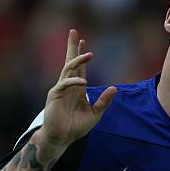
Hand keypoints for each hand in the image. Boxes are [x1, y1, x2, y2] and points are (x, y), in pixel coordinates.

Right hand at [37, 29, 116, 148]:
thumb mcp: (95, 114)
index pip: (79, 68)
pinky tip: (83, 82)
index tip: (83, 42)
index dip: (81, 55)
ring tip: (88, 53)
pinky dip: (73, 81)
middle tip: (74, 32)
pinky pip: (64, 84)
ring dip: (78, 60)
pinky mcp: (55, 96)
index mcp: (77, 89)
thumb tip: (114, 88)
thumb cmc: (76, 127)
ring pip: (68, 69)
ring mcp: (60, 90)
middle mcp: (68, 86)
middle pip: (70, 62)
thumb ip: (104, 101)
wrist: (62, 138)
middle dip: (72, 47)